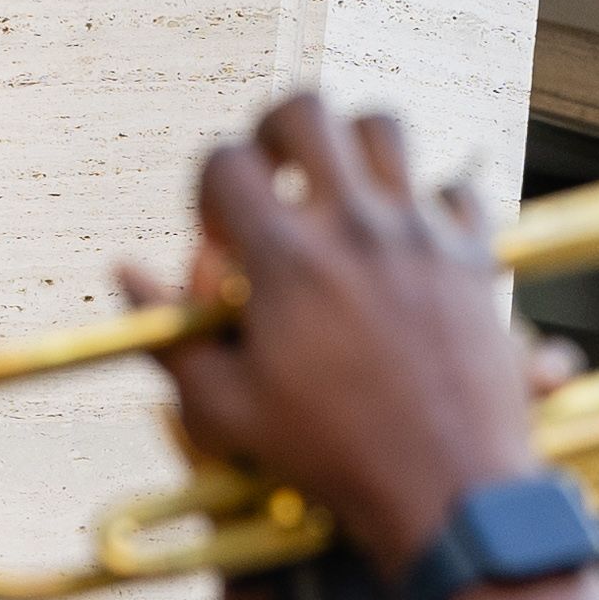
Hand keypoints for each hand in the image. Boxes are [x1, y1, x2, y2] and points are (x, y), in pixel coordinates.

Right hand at [139, 95, 544, 573]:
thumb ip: (170, 337)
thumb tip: (123, 273)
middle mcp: (353, 226)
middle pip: (304, 110)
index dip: (207, 190)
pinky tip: (412, 236)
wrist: (448, 489)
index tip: (219, 234)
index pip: (225, 164)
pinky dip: (430, 198)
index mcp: (286, 259)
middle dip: (274, 130)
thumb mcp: (227, 410)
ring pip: (384, 126)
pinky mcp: (474, 254)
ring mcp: (420, 232)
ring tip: (340, 189)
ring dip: (352, 145)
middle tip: (274, 173)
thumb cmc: (331, 458)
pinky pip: (456, 186)